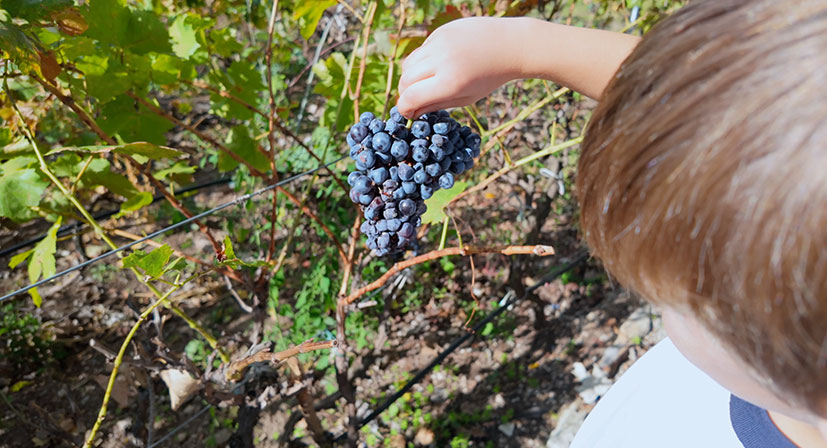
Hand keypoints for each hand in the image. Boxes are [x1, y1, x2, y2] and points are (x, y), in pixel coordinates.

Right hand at [396, 17, 529, 118]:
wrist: (509, 44)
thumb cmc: (489, 77)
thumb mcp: (466, 97)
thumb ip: (437, 105)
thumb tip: (412, 112)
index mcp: (450, 82)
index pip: (410, 98)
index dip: (405, 109)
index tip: (409, 113)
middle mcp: (441, 61)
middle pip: (405, 81)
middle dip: (406, 93)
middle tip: (415, 100)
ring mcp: (439, 43)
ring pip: (408, 64)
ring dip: (411, 77)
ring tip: (426, 82)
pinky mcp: (439, 31)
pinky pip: (420, 51)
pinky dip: (423, 61)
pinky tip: (440, 63)